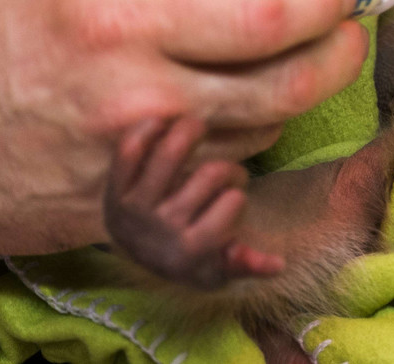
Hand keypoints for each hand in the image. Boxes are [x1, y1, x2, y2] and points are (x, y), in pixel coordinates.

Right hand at [0, 0, 367, 290]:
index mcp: (122, 25)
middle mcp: (146, 105)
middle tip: (348, 26)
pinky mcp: (137, 209)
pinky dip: (248, 139)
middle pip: (289, 89)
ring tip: (300, 58)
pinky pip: (224, 178)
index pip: (267, 17)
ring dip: (299, 95)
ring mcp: (146, 167)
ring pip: (264, 134)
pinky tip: (241, 108)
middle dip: (340, 55)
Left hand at [106, 117, 284, 288]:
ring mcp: (135, 208)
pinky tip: (164, 123)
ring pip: (171, 153)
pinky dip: (148, 129)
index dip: (240, 193)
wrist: (142, 256)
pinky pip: (130, 149)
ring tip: (200, 129)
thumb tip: (278, 263)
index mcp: (192, 251)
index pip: (233, 203)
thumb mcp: (220, 269)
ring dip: (192, 132)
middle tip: (225, 170)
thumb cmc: (193, 256)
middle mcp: (162, 229)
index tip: (237, 196)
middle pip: (210, 175)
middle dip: (227, 167)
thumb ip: (247, 264)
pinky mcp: (115, 190)